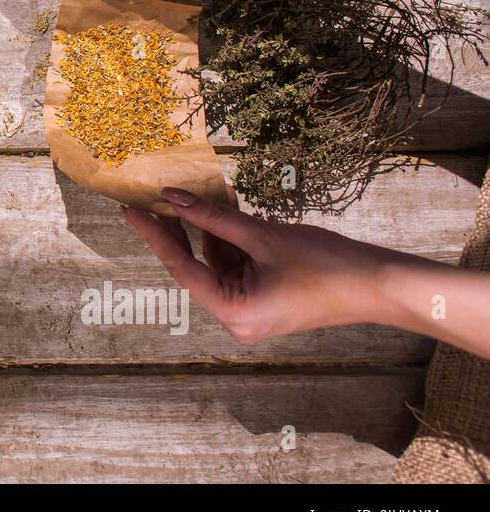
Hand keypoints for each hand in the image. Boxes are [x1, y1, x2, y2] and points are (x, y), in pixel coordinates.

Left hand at [120, 186, 389, 342]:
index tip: (130, 211)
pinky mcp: (264, 300)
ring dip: (208, 230)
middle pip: (195, 267)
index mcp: (232, 312)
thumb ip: (213, 219)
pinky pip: (237, 266)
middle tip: (152, 199)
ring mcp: (251, 311)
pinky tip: (224, 205)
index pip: (180, 268)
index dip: (154, 235)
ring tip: (193, 192)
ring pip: (216, 264)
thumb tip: (173, 198)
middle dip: (178, 231)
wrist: (380, 285)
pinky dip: (230, 239)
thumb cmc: (326, 264)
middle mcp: (236, 319)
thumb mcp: (263, 236)